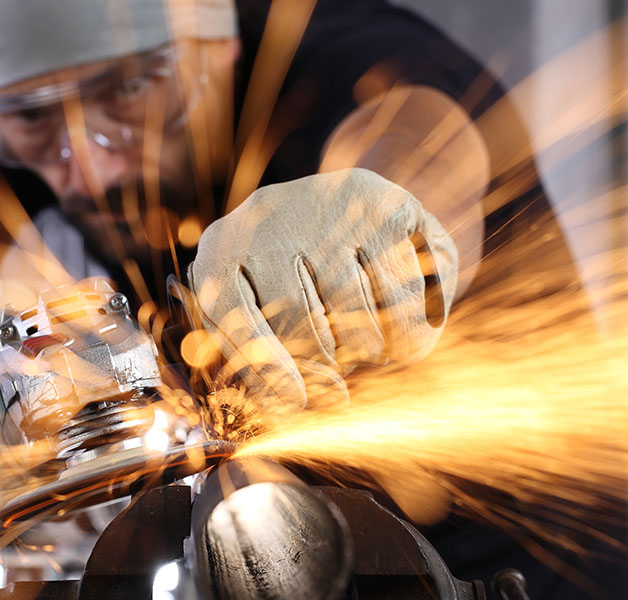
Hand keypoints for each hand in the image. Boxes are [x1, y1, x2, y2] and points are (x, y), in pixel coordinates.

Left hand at [189, 168, 456, 408]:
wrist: (334, 206)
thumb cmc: (278, 275)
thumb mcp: (247, 306)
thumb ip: (248, 355)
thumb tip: (279, 413)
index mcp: (221, 248)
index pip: (235, 316)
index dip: (268, 370)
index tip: (298, 404)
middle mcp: (269, 218)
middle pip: (302, 319)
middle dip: (326, 368)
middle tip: (336, 394)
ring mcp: (327, 206)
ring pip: (360, 309)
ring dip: (375, 350)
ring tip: (372, 354)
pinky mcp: (385, 205)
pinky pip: (407, 288)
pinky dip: (416, 324)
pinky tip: (411, 329)